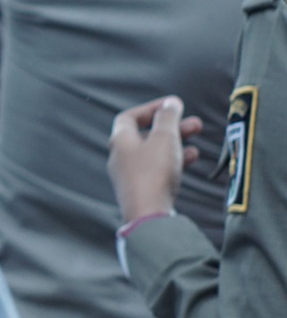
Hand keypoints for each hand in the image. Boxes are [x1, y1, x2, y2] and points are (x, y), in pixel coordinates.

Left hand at [107, 95, 203, 222]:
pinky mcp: (141, 190)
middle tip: (195, 124)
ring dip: (176, 143)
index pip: (129, 117)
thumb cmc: (154, 173)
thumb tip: (170, 103)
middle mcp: (120, 156)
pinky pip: (157, 169)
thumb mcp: (165, 138)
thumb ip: (168, 118)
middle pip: (145, 135)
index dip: (150, 109)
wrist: (149, 214)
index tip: (171, 106)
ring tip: (197, 140)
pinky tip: (191, 160)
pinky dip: (173, 161)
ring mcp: (129, 175)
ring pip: (154, 152)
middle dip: (171, 127)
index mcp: (120, 141)